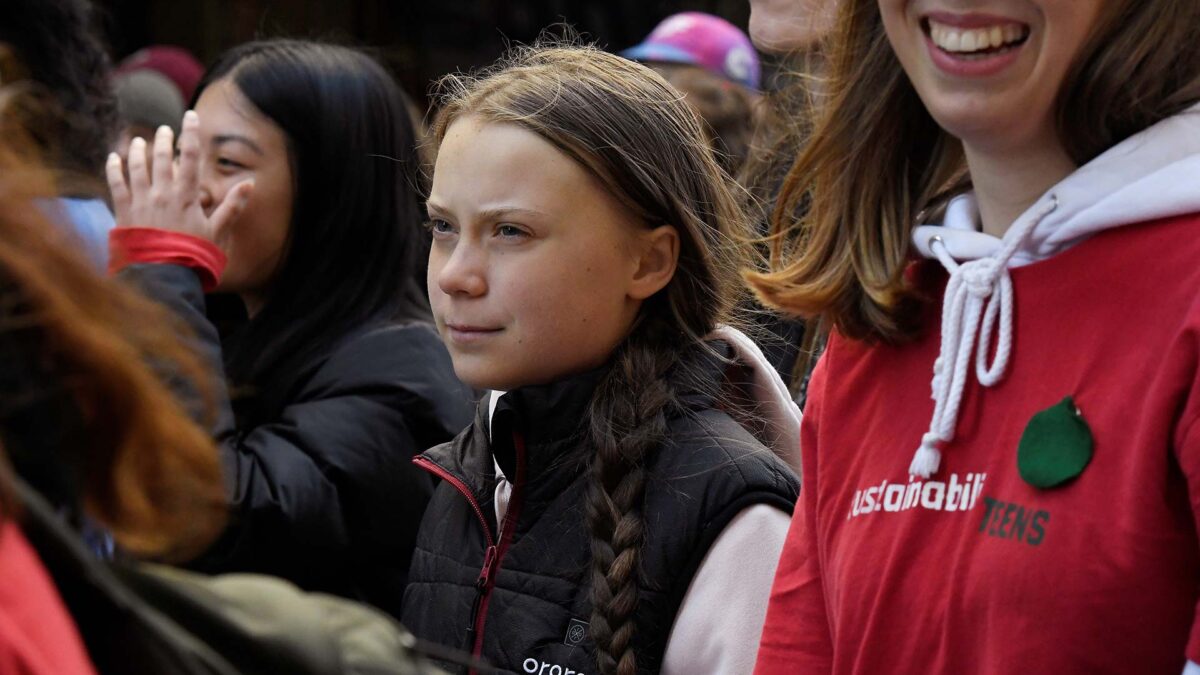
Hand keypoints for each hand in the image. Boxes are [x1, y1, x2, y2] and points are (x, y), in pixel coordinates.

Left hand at [106, 110, 253, 243]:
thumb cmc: (194, 255)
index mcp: (186, 196)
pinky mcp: (124, 212)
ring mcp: (141, 202)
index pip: (189, 157)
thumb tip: (251, 184)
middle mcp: (161, 193)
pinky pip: (117, 185)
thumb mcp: (217, 232)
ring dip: (139, 151)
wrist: (163, 276)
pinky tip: (114, 158)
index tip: (190, 116)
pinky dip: (114, 169)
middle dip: (163, 140)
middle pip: (161, 158)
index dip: (190, 134)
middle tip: (164, 130)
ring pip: (137, 167)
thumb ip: (232, 206)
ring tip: (140, 140)